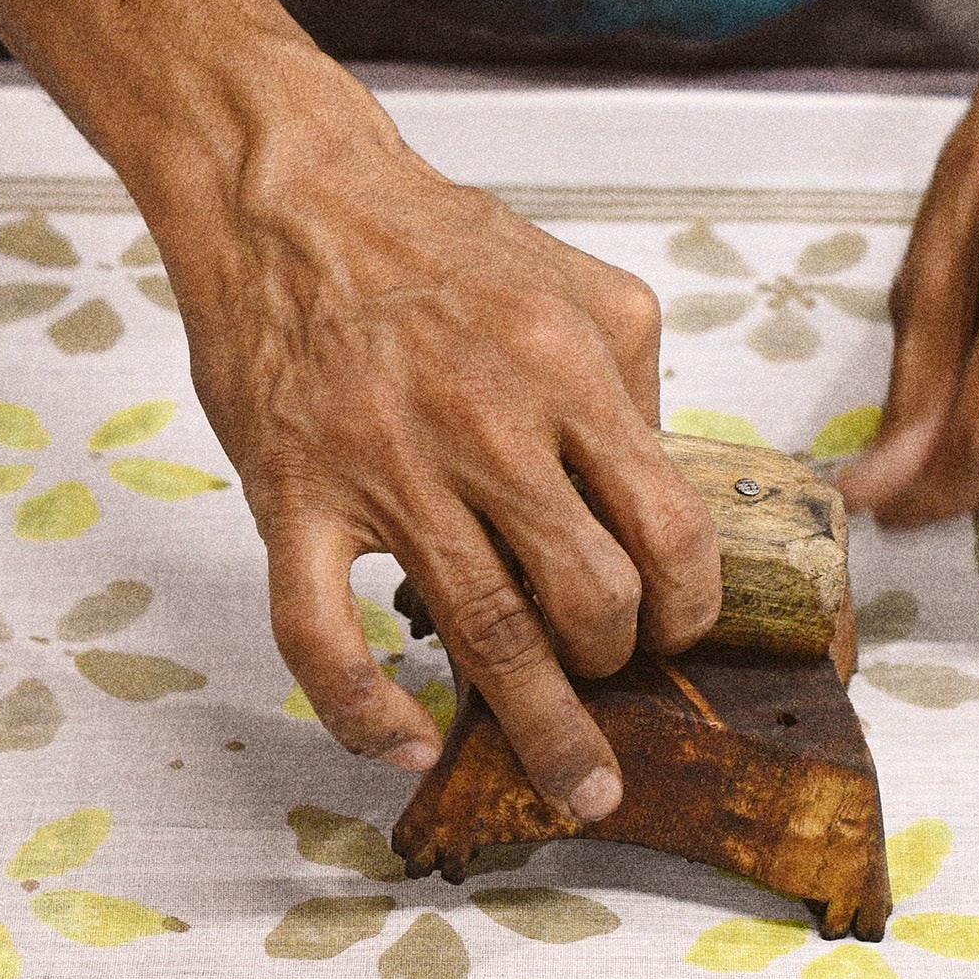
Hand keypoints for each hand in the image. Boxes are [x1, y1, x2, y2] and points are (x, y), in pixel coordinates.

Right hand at [154, 86, 720, 815]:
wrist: (289, 197)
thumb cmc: (436, 245)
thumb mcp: (580, 284)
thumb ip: (634, 387)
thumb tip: (661, 486)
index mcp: (567, 370)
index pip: (666, 526)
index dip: (689, 604)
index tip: (681, 632)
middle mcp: (487, 425)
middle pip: (588, 595)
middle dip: (618, 661)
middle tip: (614, 673)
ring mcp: (384, 467)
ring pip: (483, 631)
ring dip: (542, 725)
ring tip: (578, 781)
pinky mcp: (292, 495)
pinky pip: (319, 633)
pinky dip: (361, 708)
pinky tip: (404, 743)